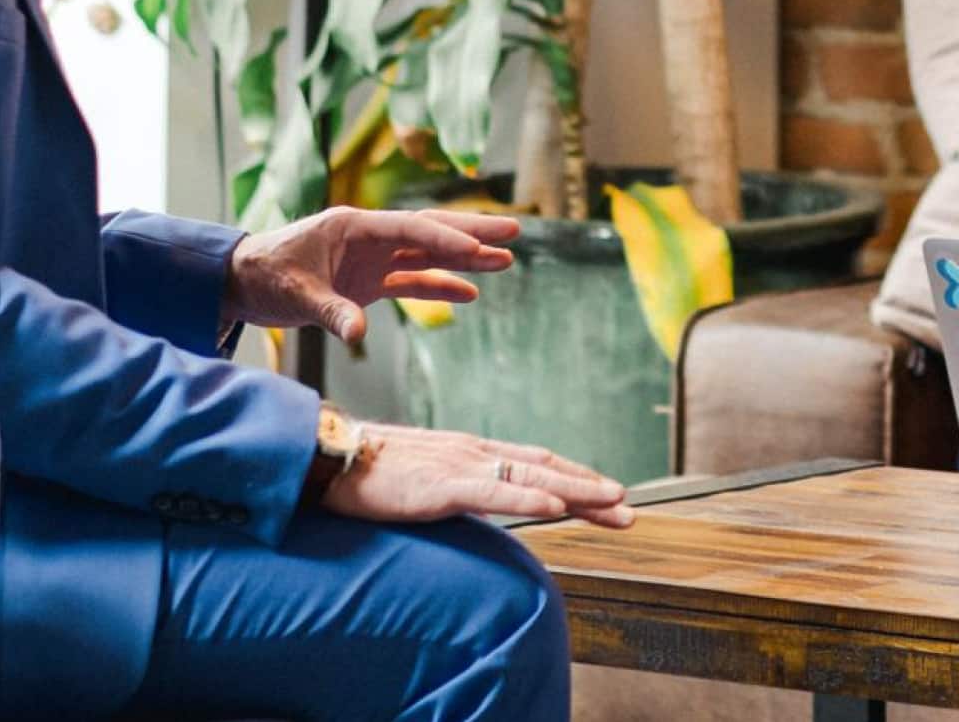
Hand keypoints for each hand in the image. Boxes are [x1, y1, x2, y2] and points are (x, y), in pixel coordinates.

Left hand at [223, 205, 520, 345]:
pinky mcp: (369, 282)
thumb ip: (331, 311)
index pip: (410, 229)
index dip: (445, 237)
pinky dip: (440, 287)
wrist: (240, 282)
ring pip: (428, 256)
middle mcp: (370, 238)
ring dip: (465, 259)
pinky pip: (412, 282)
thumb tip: (360, 334)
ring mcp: (372, 260)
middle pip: (431, 232)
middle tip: (515, 230)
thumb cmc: (263, 276)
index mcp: (354, 227)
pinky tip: (471, 293)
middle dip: (473, 233)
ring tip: (506, 260)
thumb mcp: (294, 295)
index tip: (477, 246)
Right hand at [323, 423, 633, 528]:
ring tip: (613, 504)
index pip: (537, 463)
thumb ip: (459, 486)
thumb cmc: (372, 471)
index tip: (610, 495)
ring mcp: (460, 465)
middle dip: (591, 489)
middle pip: (546, 468)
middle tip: (630, 508)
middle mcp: (475, 451)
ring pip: (532, 477)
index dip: (577, 478)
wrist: (327, 457)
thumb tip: (486, 501)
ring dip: (577, 491)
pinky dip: (528, 497)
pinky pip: (493, 492)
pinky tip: (556, 506)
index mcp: (473, 451)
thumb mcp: (426, 478)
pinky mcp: (440, 485)